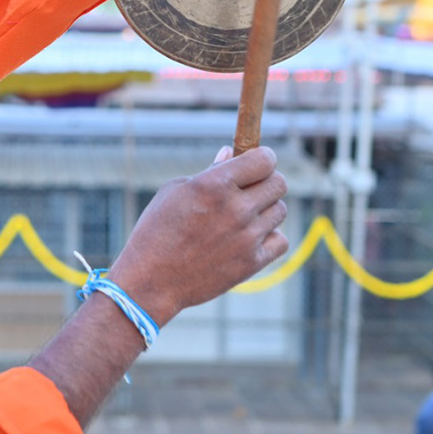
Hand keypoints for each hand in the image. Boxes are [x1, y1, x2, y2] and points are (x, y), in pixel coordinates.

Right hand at [105, 145, 288, 325]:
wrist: (151, 280)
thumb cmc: (157, 230)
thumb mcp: (175, 191)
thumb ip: (210, 171)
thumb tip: (230, 153)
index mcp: (215, 184)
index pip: (265, 159)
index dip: (263, 158)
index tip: (256, 162)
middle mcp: (236, 209)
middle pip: (279, 183)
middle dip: (267, 180)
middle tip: (250, 188)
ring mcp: (247, 237)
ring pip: (280, 210)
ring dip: (266, 209)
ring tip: (243, 215)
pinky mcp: (252, 263)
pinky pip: (280, 241)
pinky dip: (269, 237)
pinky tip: (249, 237)